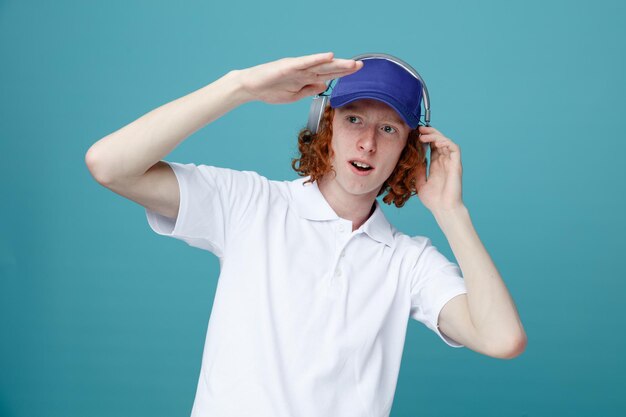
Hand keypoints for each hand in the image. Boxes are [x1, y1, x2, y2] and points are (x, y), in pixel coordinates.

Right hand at [234, 52, 362, 103]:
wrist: (250, 87)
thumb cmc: (270, 90)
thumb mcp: (295, 95)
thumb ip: (309, 90)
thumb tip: (324, 85)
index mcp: (305, 78)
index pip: (328, 75)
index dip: (343, 73)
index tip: (357, 72)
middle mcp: (304, 70)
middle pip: (328, 68)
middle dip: (345, 68)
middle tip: (361, 66)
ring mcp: (297, 67)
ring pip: (320, 64)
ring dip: (336, 63)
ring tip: (351, 63)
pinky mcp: (288, 66)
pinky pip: (305, 62)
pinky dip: (317, 58)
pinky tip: (329, 56)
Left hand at [415, 126, 463, 211]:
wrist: (444, 209)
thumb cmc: (434, 200)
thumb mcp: (420, 183)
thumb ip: (418, 170)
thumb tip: (414, 159)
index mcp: (436, 166)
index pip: (432, 147)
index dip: (425, 138)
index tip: (415, 134)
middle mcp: (444, 162)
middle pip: (439, 141)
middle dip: (430, 133)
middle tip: (419, 129)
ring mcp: (451, 163)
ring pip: (446, 142)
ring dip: (436, 135)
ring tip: (424, 135)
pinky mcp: (456, 165)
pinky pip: (454, 148)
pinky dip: (446, 142)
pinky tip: (436, 142)